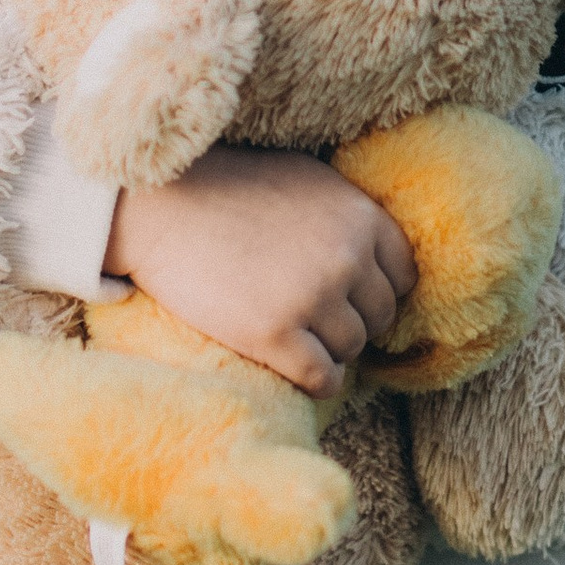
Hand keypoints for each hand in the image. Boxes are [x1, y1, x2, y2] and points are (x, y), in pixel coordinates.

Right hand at [102, 146, 417, 397]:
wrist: (161, 208)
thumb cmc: (230, 190)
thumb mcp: (307, 183)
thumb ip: (347, 218)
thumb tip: (379, 262)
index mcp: (360, 216)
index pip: (403, 275)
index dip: (376, 291)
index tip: (351, 299)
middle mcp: (347, 256)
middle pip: (379, 316)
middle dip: (352, 322)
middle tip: (316, 321)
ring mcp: (313, 297)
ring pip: (352, 349)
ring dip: (329, 350)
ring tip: (296, 338)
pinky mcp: (276, 335)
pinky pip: (324, 378)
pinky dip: (317, 382)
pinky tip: (297, 371)